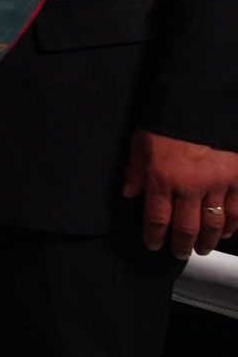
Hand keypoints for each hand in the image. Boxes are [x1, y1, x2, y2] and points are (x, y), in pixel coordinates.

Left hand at [124, 129, 237, 256]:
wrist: (198, 103)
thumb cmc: (167, 121)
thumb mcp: (140, 142)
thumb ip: (135, 170)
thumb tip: (129, 193)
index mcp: (161, 178)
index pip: (156, 219)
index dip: (154, 237)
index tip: (154, 245)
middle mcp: (190, 186)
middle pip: (186, 228)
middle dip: (182, 245)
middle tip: (179, 253)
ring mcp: (218, 183)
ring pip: (214, 223)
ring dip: (208, 240)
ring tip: (202, 248)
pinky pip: (237, 209)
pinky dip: (232, 225)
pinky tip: (226, 231)